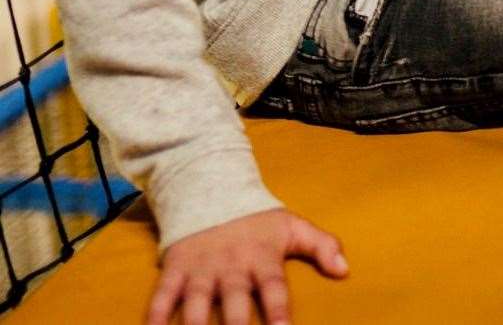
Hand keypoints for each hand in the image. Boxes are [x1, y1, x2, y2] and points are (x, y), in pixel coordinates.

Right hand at [147, 208, 347, 324]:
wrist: (212, 190)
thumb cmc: (258, 219)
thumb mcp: (293, 227)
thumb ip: (322, 246)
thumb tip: (345, 270)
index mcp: (262, 258)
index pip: (274, 287)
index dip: (279, 311)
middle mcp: (231, 267)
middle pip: (235, 303)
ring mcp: (201, 270)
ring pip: (197, 305)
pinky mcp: (175, 270)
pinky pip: (163, 295)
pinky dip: (156, 314)